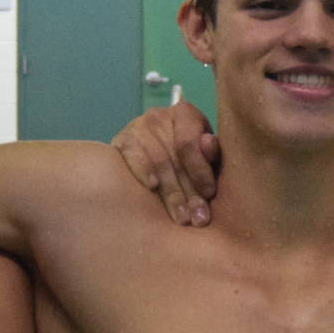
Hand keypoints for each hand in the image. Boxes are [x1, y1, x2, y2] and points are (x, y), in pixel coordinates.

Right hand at [111, 103, 219, 225]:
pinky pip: (132, 159)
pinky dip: (143, 173)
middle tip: (197, 218)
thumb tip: (208, 143)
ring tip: (181, 218)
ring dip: (171, 194)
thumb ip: (212, 153)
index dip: (200, 171)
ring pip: (157, 163)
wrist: (156, 149)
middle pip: (174, 158)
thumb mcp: (206, 154)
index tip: (210, 195)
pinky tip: (152, 188)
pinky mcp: (121, 142)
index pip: (190, 143)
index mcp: (185, 113)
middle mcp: (159, 116)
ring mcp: (137, 127)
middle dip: (188, 192)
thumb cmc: (190, 156)